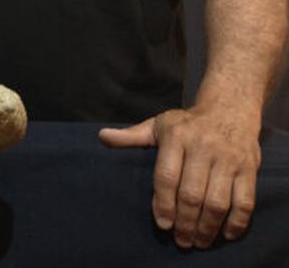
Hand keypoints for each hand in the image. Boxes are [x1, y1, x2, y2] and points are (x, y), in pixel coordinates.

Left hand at [99, 107, 260, 248]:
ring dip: (207, 227)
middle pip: (192, 193)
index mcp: (176, 136)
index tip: (162, 224)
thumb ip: (131, 136)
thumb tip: (102, 137)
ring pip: (217, 201)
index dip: (163, 203)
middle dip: (185, 222)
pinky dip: (237, 222)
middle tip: (180, 240)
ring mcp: (227, 158)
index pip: (167, 176)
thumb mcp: (157, 125)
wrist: (229, 109)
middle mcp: (202, 147)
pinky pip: (244, 201)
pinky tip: (226, 233)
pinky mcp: (248, 168)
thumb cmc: (187, 123)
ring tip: (198, 241)